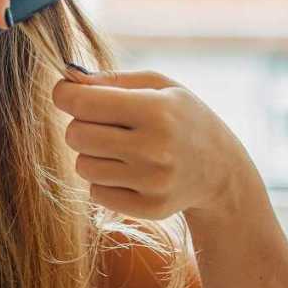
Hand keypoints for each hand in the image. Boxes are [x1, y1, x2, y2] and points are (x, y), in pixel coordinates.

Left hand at [53, 65, 255, 219]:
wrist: (222, 169)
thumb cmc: (180, 117)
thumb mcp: (158, 85)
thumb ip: (111, 79)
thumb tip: (67, 79)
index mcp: (156, 110)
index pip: (82, 103)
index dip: (64, 95)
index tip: (66, 94)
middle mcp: (155, 148)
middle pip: (75, 136)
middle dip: (80, 126)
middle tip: (103, 124)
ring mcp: (153, 182)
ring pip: (82, 166)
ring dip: (92, 156)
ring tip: (119, 149)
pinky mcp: (150, 208)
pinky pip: (96, 193)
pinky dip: (104, 182)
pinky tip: (129, 172)